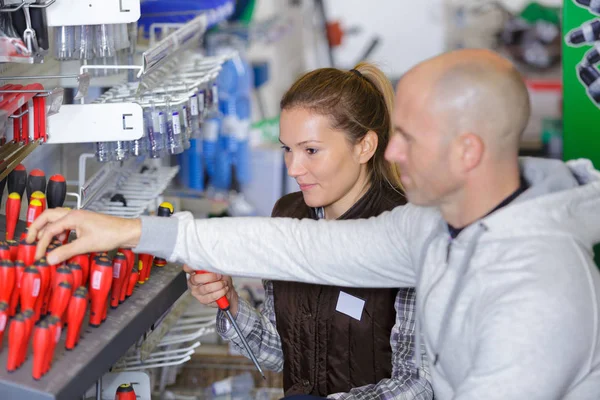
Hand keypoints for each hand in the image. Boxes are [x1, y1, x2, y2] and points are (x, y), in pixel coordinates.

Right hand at [26, 208, 141, 264]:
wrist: (127, 231)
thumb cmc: (110, 235)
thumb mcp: (85, 245)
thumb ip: (66, 252)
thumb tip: (49, 260)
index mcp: (72, 217)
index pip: (49, 230)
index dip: (41, 244)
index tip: (38, 257)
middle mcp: (73, 213)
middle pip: (47, 216)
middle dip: (36, 228)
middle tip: (29, 241)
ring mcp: (79, 217)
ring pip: (56, 219)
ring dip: (48, 229)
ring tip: (44, 242)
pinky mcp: (84, 222)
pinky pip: (65, 224)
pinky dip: (59, 232)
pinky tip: (61, 241)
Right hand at [184, 265, 238, 315]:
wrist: (227, 291)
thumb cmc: (221, 279)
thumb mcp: (219, 270)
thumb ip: (213, 267)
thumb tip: (214, 265)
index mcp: (194, 273)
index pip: (187, 268)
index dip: (190, 267)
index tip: (200, 267)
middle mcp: (193, 283)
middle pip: (196, 279)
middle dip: (211, 277)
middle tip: (219, 276)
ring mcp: (197, 292)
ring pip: (206, 288)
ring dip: (218, 285)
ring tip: (224, 283)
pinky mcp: (203, 300)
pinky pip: (212, 296)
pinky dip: (220, 292)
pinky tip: (224, 289)